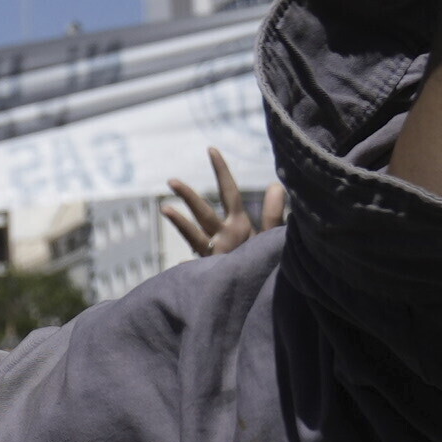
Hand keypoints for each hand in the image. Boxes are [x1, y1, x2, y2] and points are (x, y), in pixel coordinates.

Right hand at [158, 148, 284, 265]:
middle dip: (188, 196)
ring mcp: (214, 255)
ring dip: (180, 222)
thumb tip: (275, 184)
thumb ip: (273, 214)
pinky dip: (190, 267)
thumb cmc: (266, 262)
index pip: (228, 192)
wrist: (260, 293)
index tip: (211, 149)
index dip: (221, 171)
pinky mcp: (212, 274)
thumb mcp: (273, 236)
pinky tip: (183, 264)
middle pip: (203, 211)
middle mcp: (222, 236)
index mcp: (237, 224)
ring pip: (194, 235)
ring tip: (165, 209)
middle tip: (172, 180)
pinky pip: (199, 268)